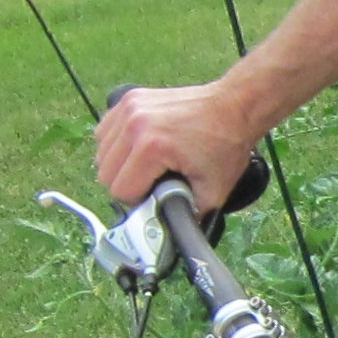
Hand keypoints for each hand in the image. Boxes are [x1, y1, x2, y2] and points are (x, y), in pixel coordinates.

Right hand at [94, 79, 258, 212]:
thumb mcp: (213, 191)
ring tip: (147, 165)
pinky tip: (138, 149)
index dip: (138, 201)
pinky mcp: (130, 99)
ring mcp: (130, 107)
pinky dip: (116, 145)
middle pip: (105, 173)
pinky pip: (105, 132)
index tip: (156, 196)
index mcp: (152, 146)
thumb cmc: (226, 144)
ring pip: (102, 153)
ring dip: (120, 166)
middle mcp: (135, 123)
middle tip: (153, 183)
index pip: (120, 190)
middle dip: (127, 185)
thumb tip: (170, 238)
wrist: (235, 106)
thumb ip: (187, 216)